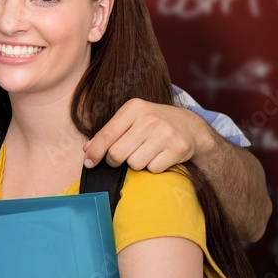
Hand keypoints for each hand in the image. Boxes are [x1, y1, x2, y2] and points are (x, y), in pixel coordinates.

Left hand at [83, 97, 207, 172]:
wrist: (190, 126)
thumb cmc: (152, 123)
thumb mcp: (130, 120)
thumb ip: (108, 133)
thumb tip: (87, 150)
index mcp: (134, 108)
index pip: (107, 134)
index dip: (95, 152)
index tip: (89, 163)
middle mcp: (149, 119)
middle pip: (117, 153)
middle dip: (115, 161)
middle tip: (122, 158)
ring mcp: (165, 133)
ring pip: (135, 164)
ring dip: (137, 164)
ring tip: (146, 152)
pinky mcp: (177, 148)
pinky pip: (153, 169)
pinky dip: (153, 167)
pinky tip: (159, 156)